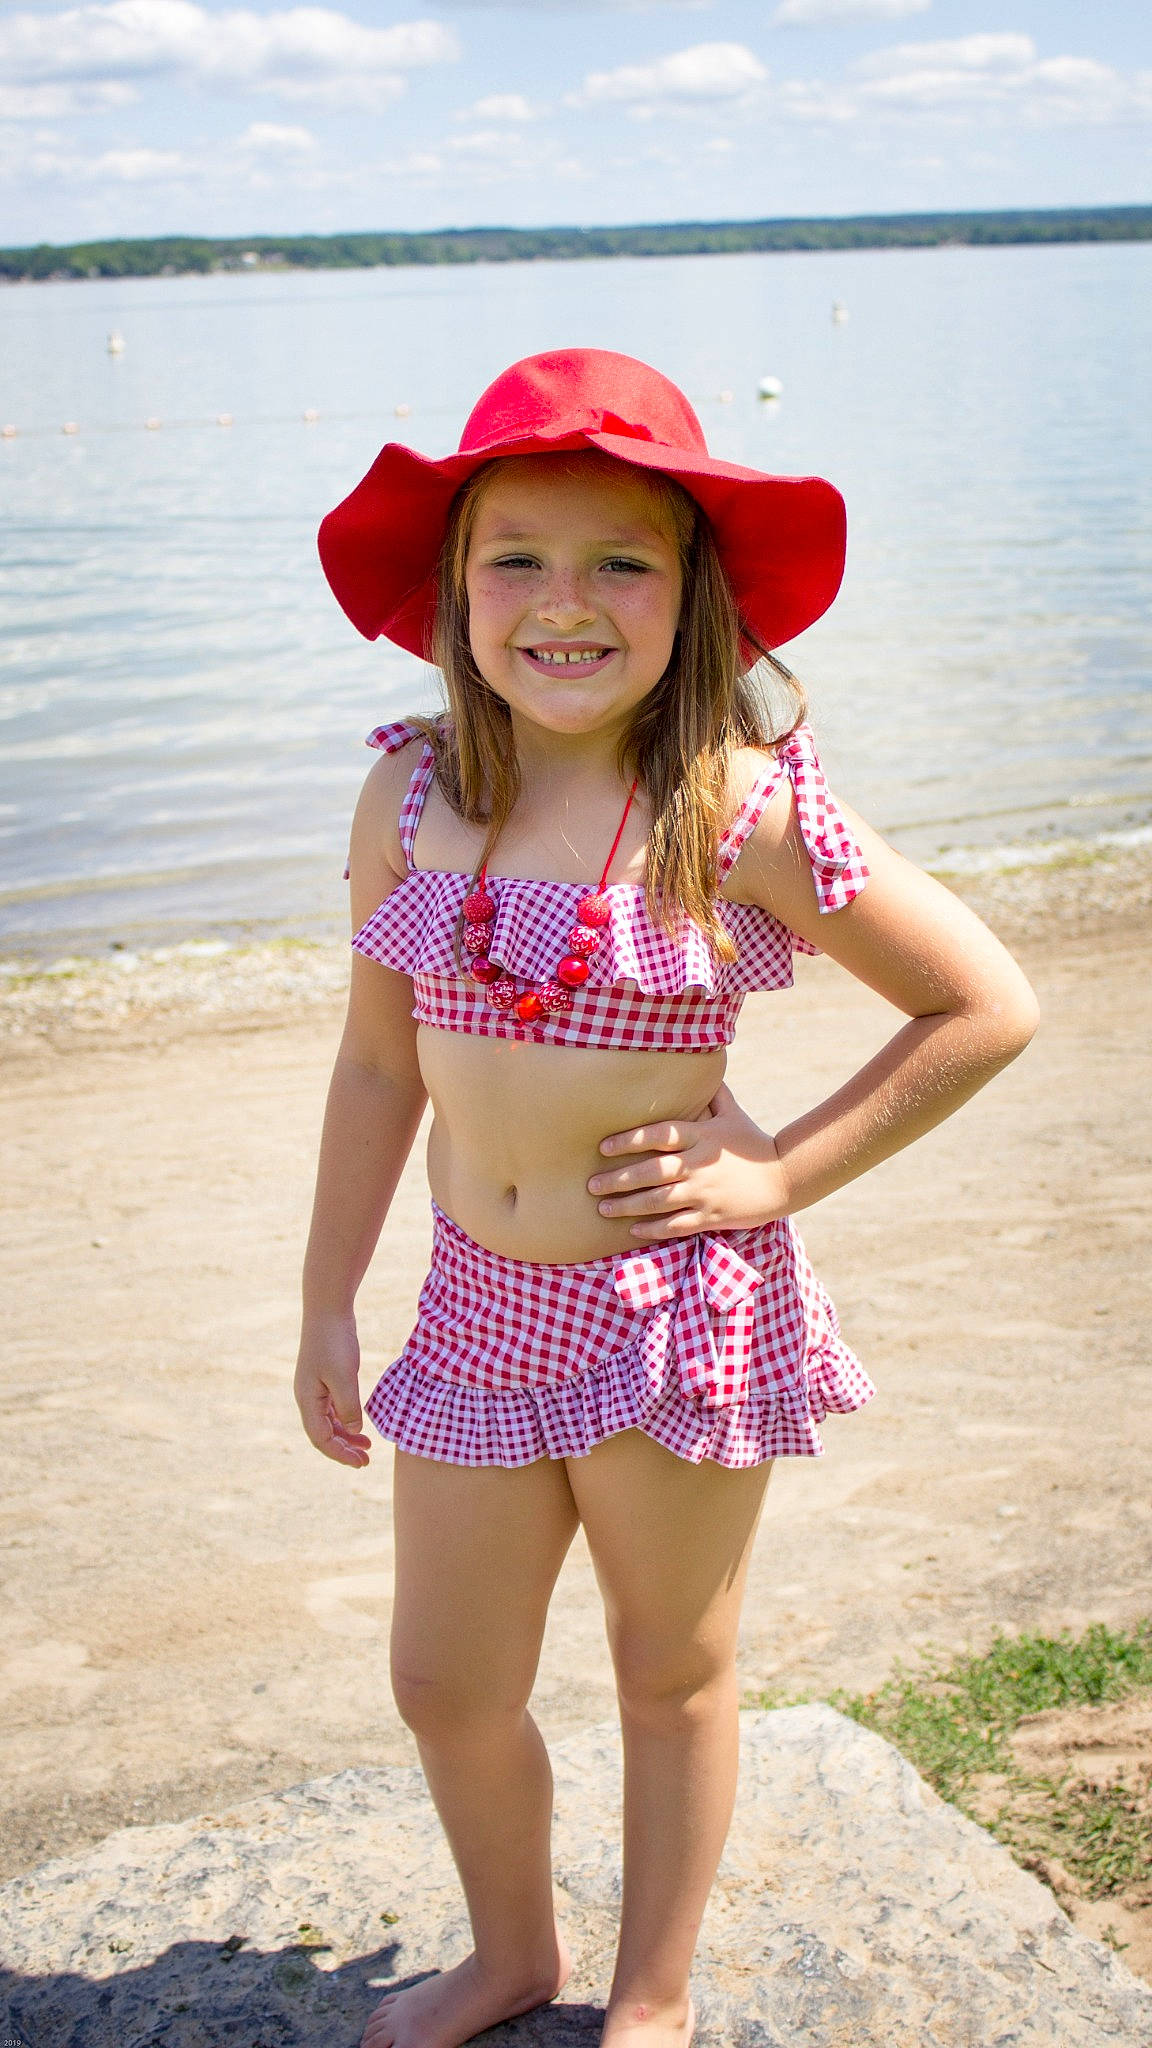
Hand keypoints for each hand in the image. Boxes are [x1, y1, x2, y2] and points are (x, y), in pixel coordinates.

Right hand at [294, 1311, 371, 1466]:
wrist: (327, 1310)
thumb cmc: (334, 1342)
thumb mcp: (345, 1377)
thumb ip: (348, 1407)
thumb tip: (353, 1431)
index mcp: (307, 1400)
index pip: (321, 1439)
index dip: (340, 1454)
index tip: (362, 1462)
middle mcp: (307, 1397)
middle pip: (323, 1434)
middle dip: (343, 1450)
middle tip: (366, 1461)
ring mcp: (314, 1388)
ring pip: (328, 1422)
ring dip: (346, 1436)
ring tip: (367, 1446)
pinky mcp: (324, 1378)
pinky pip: (332, 1408)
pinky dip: (345, 1420)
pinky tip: (360, 1424)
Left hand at [587, 1082, 788, 1240]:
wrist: (785, 1178)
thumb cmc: (753, 1143)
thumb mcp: (733, 1114)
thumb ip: (712, 1094)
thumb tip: (698, 1063)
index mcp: (702, 1135)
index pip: (659, 1135)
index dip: (629, 1140)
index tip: (603, 1147)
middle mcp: (700, 1164)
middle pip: (652, 1172)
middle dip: (618, 1180)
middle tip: (592, 1185)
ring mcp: (706, 1192)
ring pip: (659, 1201)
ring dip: (628, 1206)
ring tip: (603, 1208)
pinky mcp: (712, 1216)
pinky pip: (677, 1225)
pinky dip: (653, 1228)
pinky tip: (633, 1229)